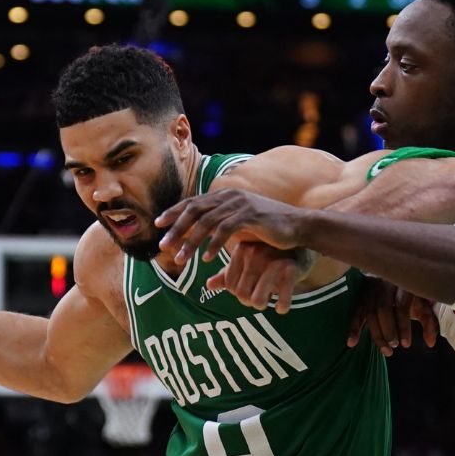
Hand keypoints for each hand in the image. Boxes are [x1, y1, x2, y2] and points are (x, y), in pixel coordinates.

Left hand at [156, 190, 307, 265]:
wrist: (297, 226)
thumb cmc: (268, 229)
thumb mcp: (240, 225)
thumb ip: (221, 229)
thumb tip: (203, 244)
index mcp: (225, 196)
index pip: (192, 202)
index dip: (173, 212)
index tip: (157, 225)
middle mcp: (229, 197)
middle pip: (194, 211)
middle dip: (176, 229)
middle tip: (163, 246)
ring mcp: (240, 205)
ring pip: (207, 223)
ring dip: (191, 242)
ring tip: (180, 259)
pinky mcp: (251, 216)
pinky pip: (226, 230)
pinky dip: (213, 245)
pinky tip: (206, 259)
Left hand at [204, 243, 314, 313]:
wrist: (305, 243)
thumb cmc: (272, 255)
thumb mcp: (249, 261)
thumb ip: (229, 273)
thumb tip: (208, 285)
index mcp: (242, 249)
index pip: (230, 285)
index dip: (238, 293)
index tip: (248, 291)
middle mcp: (255, 254)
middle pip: (242, 294)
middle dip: (250, 301)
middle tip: (259, 299)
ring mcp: (273, 261)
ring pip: (257, 299)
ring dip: (262, 305)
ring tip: (268, 303)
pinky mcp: (291, 269)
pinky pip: (281, 298)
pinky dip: (282, 306)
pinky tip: (282, 308)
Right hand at [347, 278, 437, 355]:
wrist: (397, 276)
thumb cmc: (411, 295)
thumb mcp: (423, 306)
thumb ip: (428, 323)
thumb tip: (430, 343)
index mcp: (403, 284)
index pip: (401, 306)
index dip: (403, 327)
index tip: (406, 344)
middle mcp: (385, 285)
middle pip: (383, 309)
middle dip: (388, 331)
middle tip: (395, 346)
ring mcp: (371, 290)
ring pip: (370, 313)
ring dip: (376, 334)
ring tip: (386, 350)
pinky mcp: (361, 297)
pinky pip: (356, 313)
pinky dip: (354, 329)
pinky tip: (352, 343)